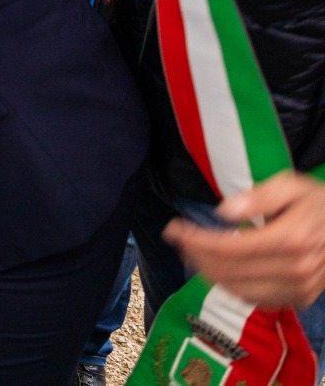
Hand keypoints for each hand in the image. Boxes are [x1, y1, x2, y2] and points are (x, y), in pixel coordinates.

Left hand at [165, 172, 324, 306]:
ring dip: (208, 274)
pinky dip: (231, 287)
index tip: (172, 229)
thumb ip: (259, 197)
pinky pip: (256, 299)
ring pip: (239, 290)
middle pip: (229, 271)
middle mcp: (296, 269)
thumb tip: (224, 212)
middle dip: (196, 256)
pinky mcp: (301, 298)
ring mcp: (300, 288)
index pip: (229, 248)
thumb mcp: (292, 185)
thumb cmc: (318, 202)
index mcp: (291, 239)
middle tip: (178, 239)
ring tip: (192, 253)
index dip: (195, 241)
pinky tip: (218, 269)